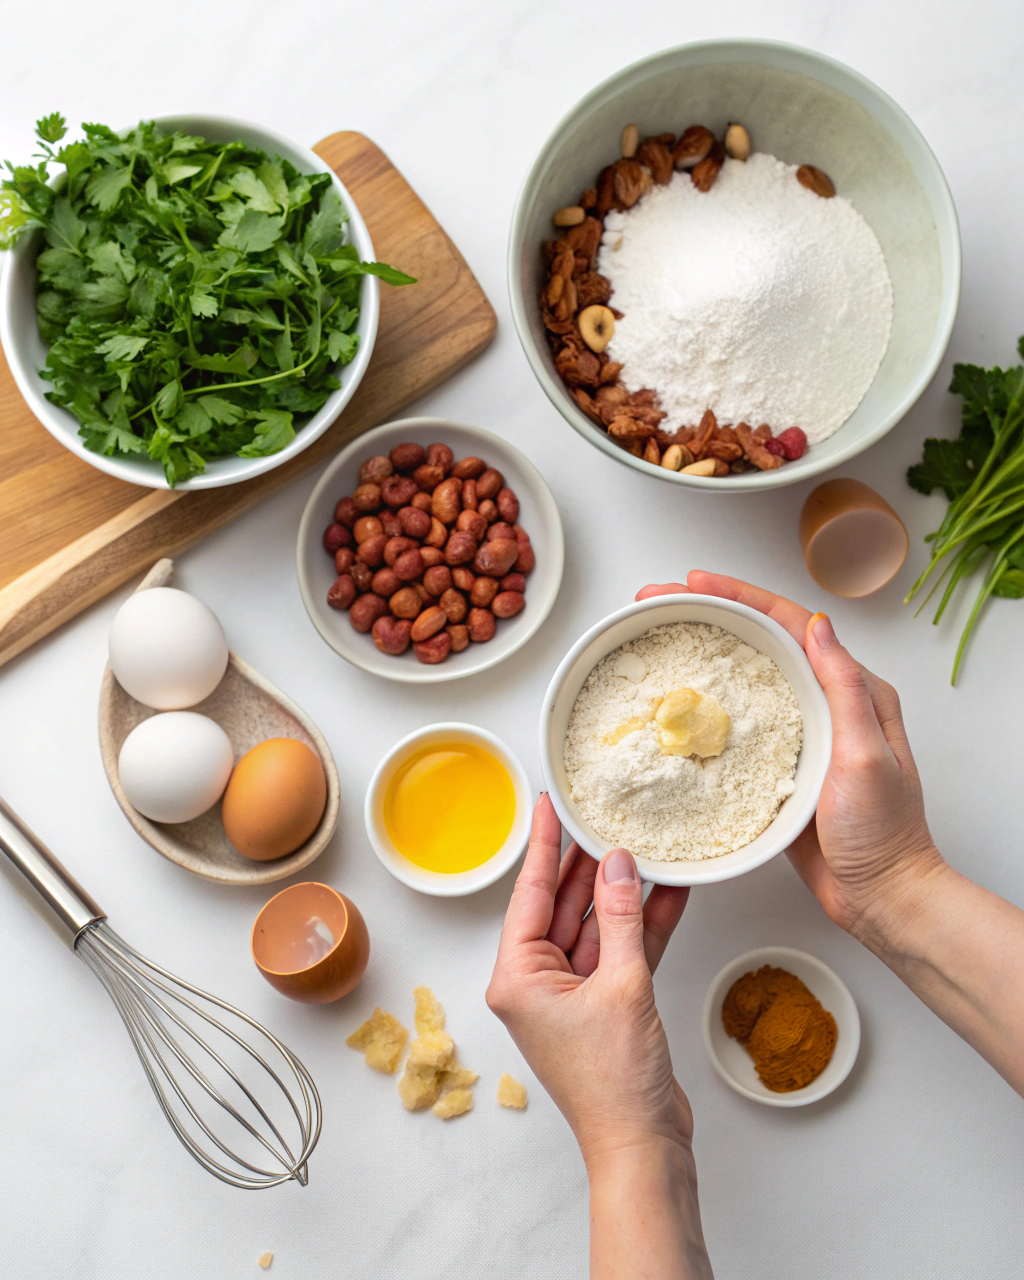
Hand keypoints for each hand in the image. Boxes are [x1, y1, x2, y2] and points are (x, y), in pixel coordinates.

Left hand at [486, 795, 690, 1165]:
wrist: (644, 1147)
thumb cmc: (615, 1083)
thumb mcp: (623, 985)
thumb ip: (621, 917)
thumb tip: (618, 862)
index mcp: (517, 978)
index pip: (531, 894)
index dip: (545, 846)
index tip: (550, 805)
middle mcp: (537, 983)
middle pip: (562, 906)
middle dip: (587, 864)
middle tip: (601, 816)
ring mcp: (571, 995)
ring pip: (595, 926)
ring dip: (620, 892)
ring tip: (640, 844)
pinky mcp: (605, 1005)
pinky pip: (620, 952)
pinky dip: (643, 925)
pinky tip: (668, 891)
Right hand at [636, 573, 943, 940]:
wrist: (879, 894)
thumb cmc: (882, 833)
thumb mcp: (867, 755)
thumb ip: (845, 690)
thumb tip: (820, 626)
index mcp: (850, 690)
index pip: (790, 624)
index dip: (740, 597)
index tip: (696, 582)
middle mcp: (822, 702)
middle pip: (758, 640)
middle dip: (707, 613)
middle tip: (658, 600)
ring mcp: (797, 731)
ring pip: (743, 676)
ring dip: (700, 651)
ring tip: (656, 636)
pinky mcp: (775, 763)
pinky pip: (735, 720)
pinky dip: (703, 701)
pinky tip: (674, 700)